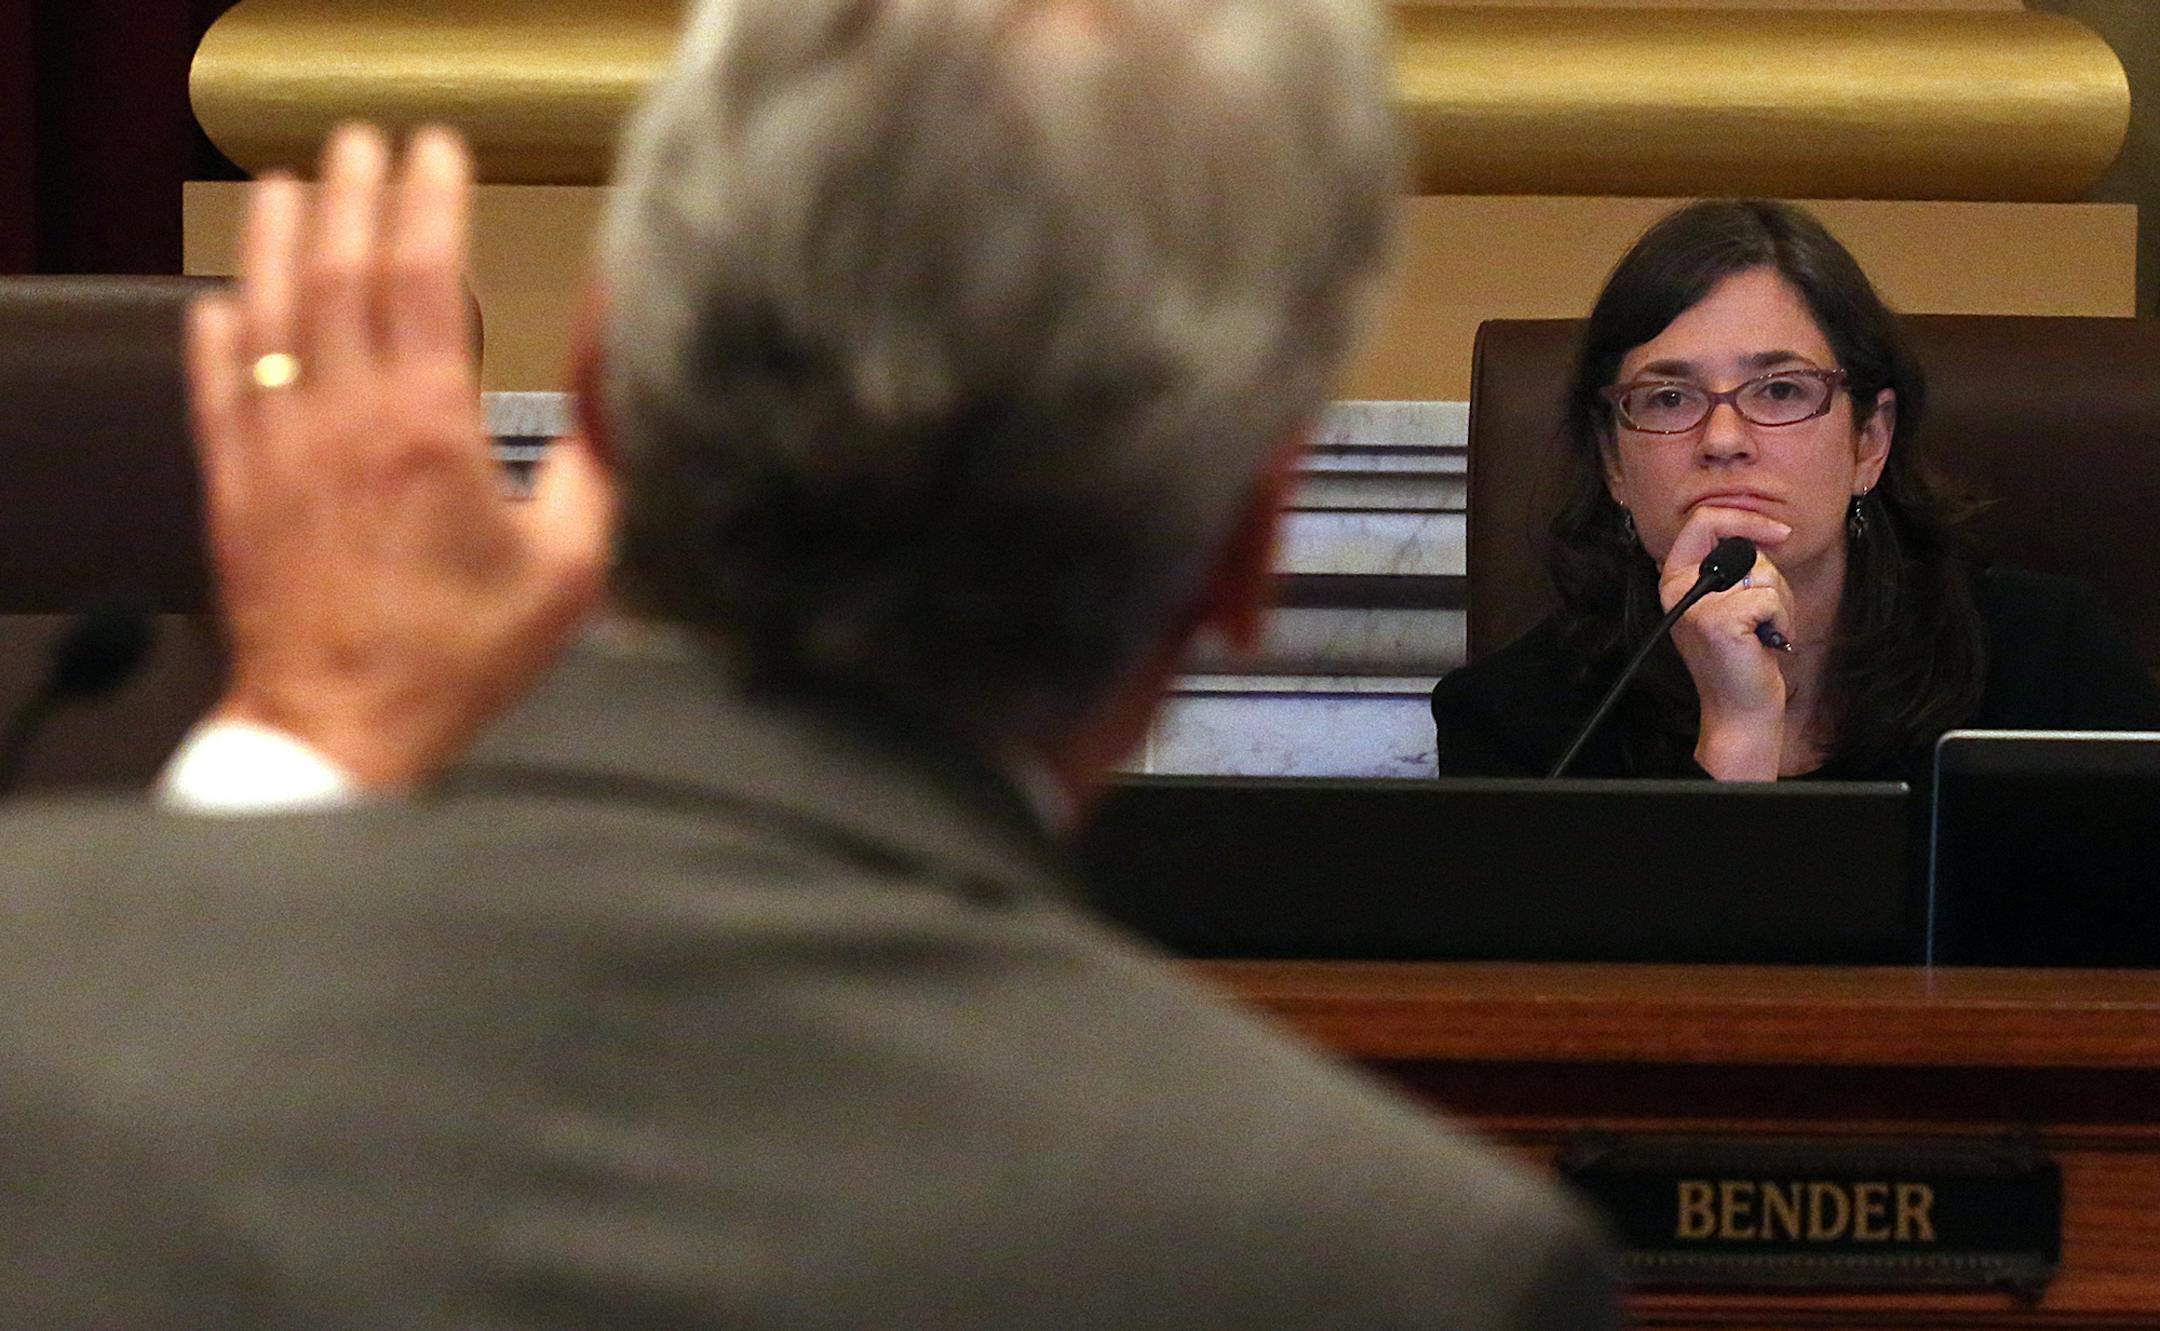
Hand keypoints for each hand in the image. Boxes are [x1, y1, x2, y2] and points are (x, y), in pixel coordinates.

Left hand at [184, 123, 612, 790]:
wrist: (345, 732)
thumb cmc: (464, 657)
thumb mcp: (569, 563)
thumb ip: (596, 455)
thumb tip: (616, 368)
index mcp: (430, 432)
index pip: (422, 278)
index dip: (428, 200)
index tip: (438, 151)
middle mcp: (343, 422)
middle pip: (337, 273)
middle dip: (352, 193)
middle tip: (367, 143)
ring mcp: (276, 450)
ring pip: (266, 313)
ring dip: (275, 239)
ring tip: (288, 187)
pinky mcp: (233, 488)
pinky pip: (214, 388)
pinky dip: (216, 334)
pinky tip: (223, 301)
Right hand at [1659, 506, 1794, 779]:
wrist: (1740, 708)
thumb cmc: (1743, 654)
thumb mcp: (1729, 600)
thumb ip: (1733, 565)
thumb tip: (1763, 532)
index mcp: (1676, 577)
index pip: (1703, 520)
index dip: (1745, 518)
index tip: (1778, 532)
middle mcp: (1676, 588)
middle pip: (1743, 547)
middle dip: (1771, 578)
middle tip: (1765, 613)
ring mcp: (1695, 606)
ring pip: (1763, 574)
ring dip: (1780, 604)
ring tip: (1763, 631)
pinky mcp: (1718, 622)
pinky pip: (1770, 598)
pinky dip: (1781, 620)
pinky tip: (1766, 642)